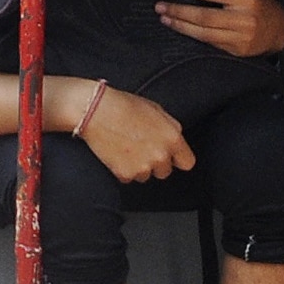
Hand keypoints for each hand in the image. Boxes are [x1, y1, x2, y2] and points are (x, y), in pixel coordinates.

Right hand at [77, 84, 193, 184]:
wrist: (96, 111)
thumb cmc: (124, 106)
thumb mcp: (156, 110)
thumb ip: (170, 127)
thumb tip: (175, 139)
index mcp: (172, 138)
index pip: (188, 162)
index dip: (177, 159)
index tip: (171, 157)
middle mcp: (161, 155)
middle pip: (165, 172)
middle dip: (156, 163)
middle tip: (141, 148)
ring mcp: (143, 167)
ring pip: (146, 176)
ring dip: (138, 167)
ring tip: (127, 148)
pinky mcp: (125, 174)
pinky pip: (128, 178)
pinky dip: (123, 170)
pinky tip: (117, 153)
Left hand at [155, 0, 283, 58]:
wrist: (279, 32)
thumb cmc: (260, 5)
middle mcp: (244, 19)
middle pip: (204, 16)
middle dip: (179, 11)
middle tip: (160, 6)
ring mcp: (240, 38)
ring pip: (204, 33)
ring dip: (181, 26)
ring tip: (165, 19)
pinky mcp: (236, 51)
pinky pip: (209, 43)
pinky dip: (193, 36)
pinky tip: (180, 29)